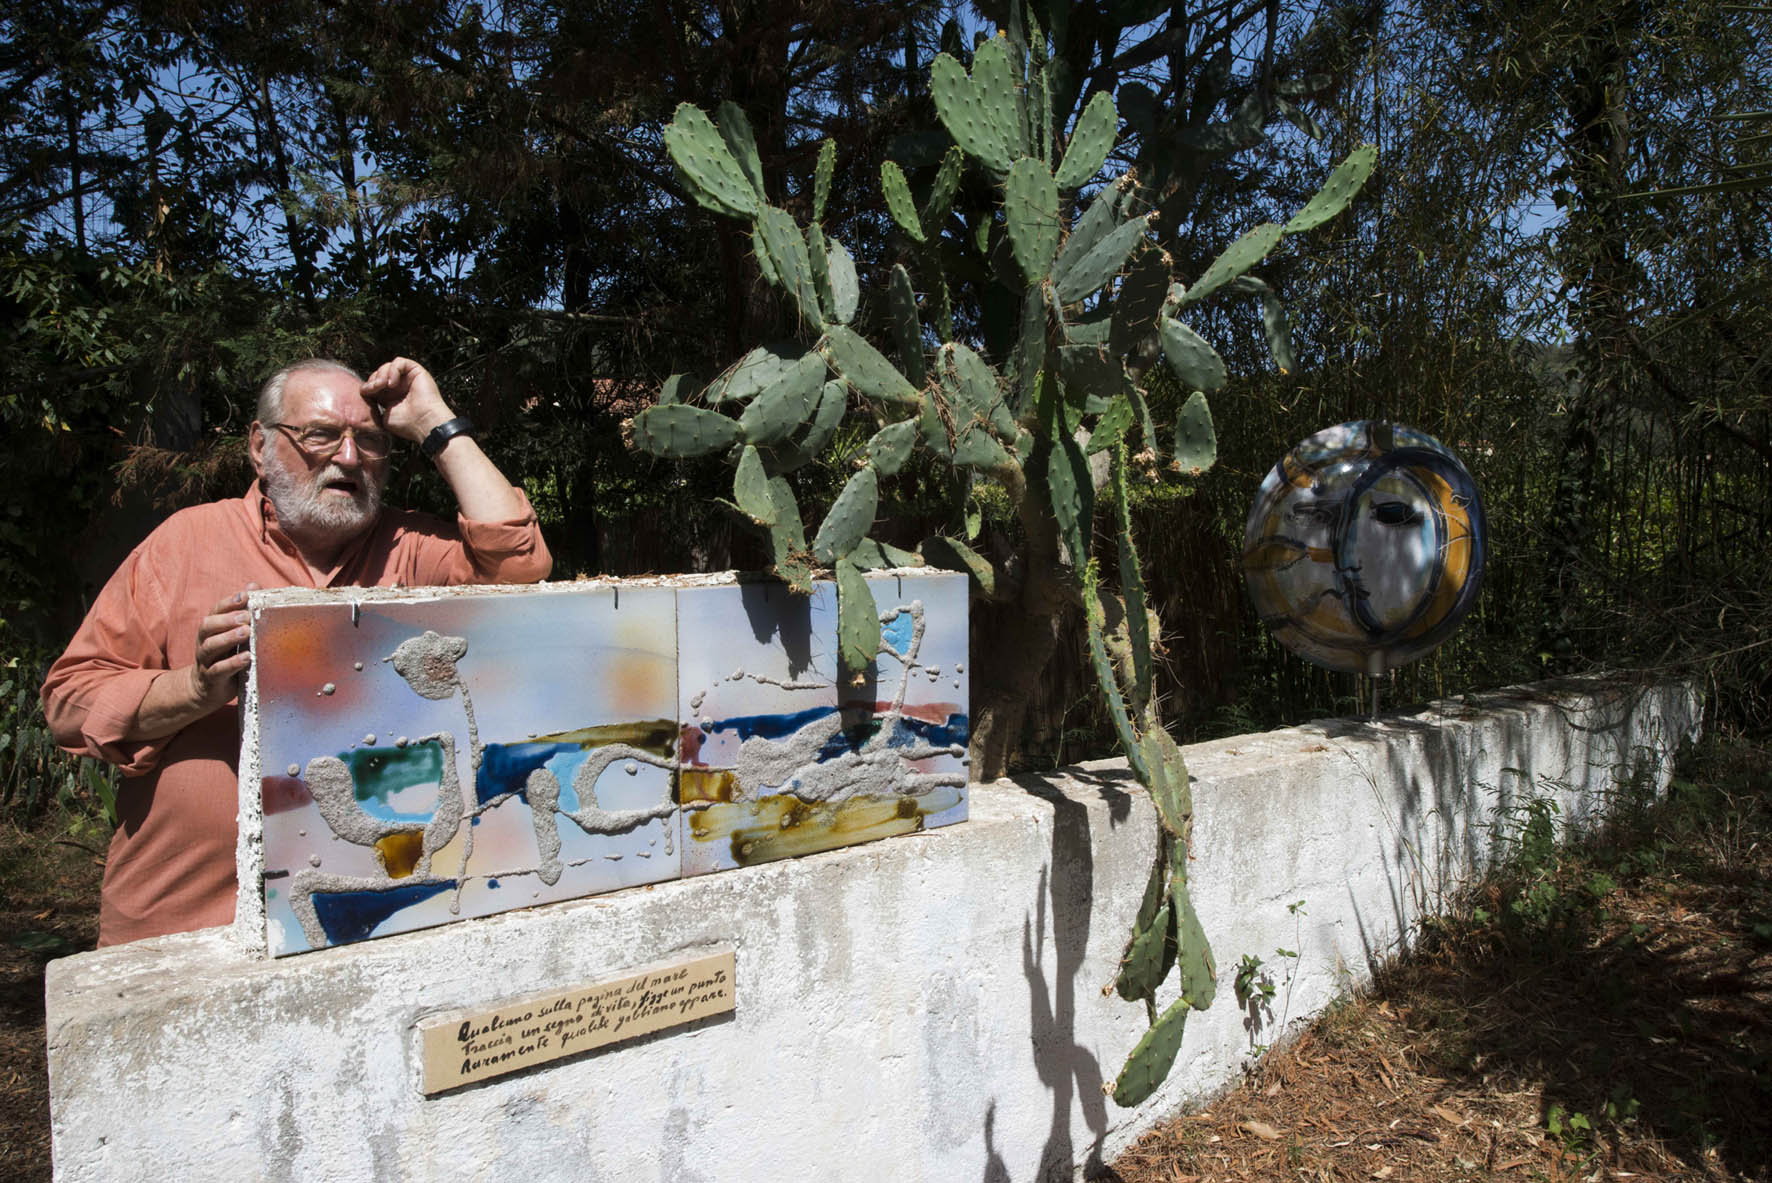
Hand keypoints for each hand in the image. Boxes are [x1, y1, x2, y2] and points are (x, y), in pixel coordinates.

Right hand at [187, 587, 255, 711]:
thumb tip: (254, 586)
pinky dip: (231, 663)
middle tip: (245, 616)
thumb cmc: (224, 656)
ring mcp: (205, 661)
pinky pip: (218, 670)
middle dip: (226, 619)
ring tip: (246, 632)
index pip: (216, 610)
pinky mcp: (210, 679)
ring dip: (228, 638)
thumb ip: (242, 611)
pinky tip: (247, 658)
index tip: (246, 595)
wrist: (205, 689)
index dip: (229, 602)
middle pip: (207, 626)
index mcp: (211, 629)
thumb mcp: (232, 634)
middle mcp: (204, 642)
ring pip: (210, 647)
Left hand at [361, 357, 454, 443]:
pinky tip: (392, 383)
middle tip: (374, 389)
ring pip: (388, 366)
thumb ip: (374, 402)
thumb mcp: (383, 414)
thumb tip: (364, 390)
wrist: (424, 423)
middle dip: (373, 379)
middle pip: (380, 373)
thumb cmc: (406, 424)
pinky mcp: (416, 371)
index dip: (368, 385)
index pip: (375, 383)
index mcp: (391, 395)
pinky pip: (400, 362)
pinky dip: (393, 370)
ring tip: (383, 386)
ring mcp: (408, 378)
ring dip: (381, 374)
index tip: (366, 393)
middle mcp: (400, 385)